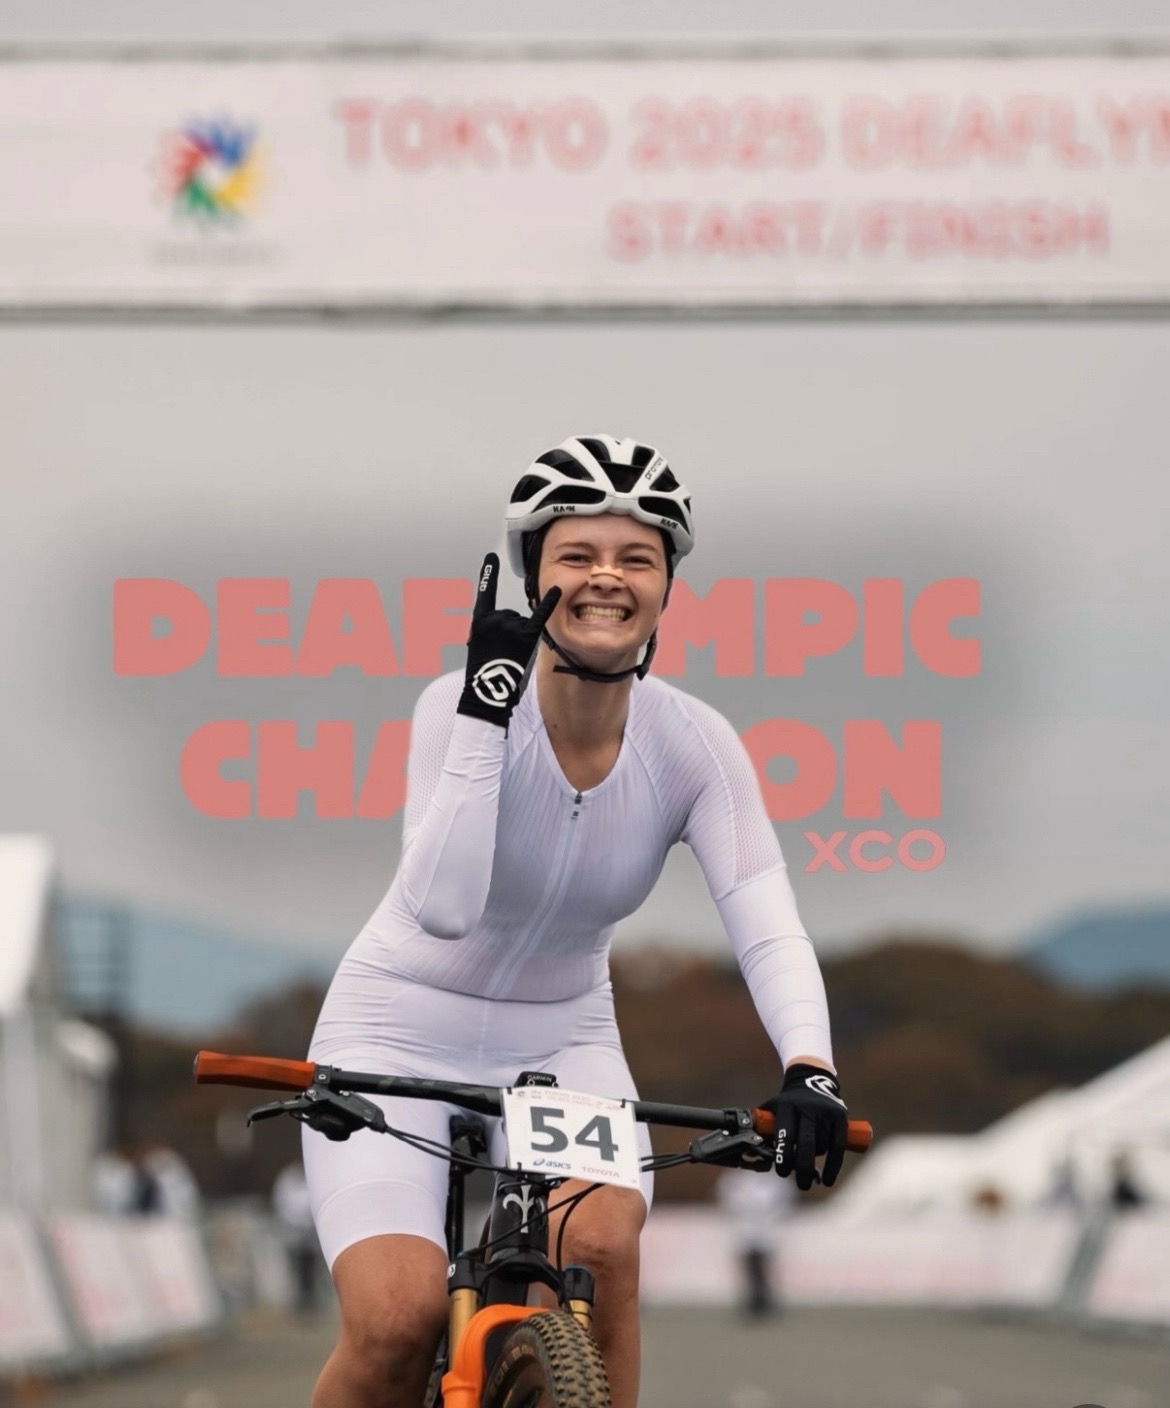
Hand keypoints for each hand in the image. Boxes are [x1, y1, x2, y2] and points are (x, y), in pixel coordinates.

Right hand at [456, 553, 559, 727]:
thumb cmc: (483, 677)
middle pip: (510, 616)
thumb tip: (503, 628)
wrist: (486, 694)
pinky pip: (540, 617)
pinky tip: (558, 590)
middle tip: (502, 655)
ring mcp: (511, 625)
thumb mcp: (478, 649)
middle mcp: (495, 618)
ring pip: (523, 624)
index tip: (491, 558)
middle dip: (509, 633)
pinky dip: (549, 604)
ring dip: (520, 639)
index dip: (488, 575)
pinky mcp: (525, 635)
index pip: (485, 594)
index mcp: (480, 622)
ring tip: (511, 658)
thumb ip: (490, 632)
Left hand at [761, 1064, 847, 1190]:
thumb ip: (763, 1127)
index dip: (784, 1157)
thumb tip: (749, 1151)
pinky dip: (833, 1166)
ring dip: (815, 1160)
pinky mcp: (840, 1117)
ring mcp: (825, 1112)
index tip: (783, 1173)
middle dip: (803, 1168)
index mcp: (787, 1106)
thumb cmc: (788, 1102)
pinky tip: (827, 1180)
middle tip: (801, 1185)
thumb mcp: (774, 1107)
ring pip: (821, 1147)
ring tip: (809, 1162)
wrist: (812, 1079)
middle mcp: (807, 1108)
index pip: (785, 1135)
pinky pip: (838, 1147)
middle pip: (806, 1144)